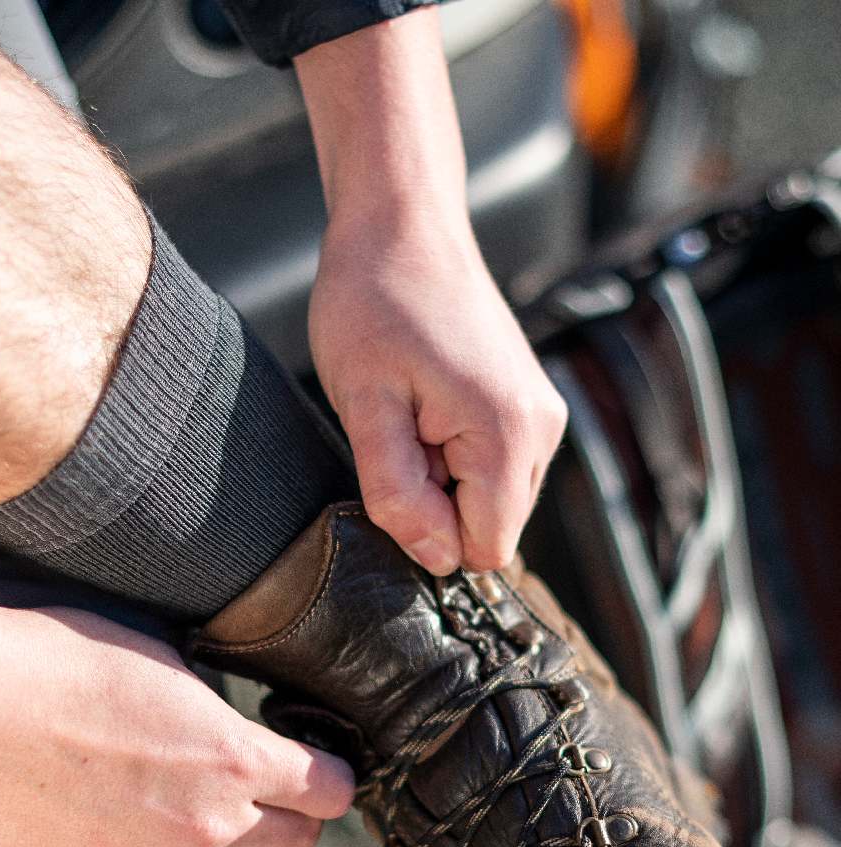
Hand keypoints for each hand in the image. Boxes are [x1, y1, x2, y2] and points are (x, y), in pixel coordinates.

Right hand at [0, 555, 353, 846]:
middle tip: (271, 784)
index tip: (322, 763)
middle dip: (296, 810)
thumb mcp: (164, 662)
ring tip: (218, 817)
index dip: (334, 774)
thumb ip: (215, 712)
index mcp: (235, 758)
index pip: (330, 790)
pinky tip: (161, 837)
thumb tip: (231, 725)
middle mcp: (210, 825)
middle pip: (299, 840)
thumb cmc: (58, 663)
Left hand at [309, 212, 567, 574]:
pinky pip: (496, 469)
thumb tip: (436, 558)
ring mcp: (543, 416)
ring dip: (445, 480)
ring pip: (492, 502)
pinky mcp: (531, 405)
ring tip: (413, 414)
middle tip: (401, 434)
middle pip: (492, 529)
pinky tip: (428, 406)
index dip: (430, 534)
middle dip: (438, 504)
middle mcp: (542, 431)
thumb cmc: (375, 301)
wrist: (404, 226)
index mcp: (508, 435)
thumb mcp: (365, 406)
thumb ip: (398, 494)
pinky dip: (457, 456)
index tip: (398, 474)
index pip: (484, 550)